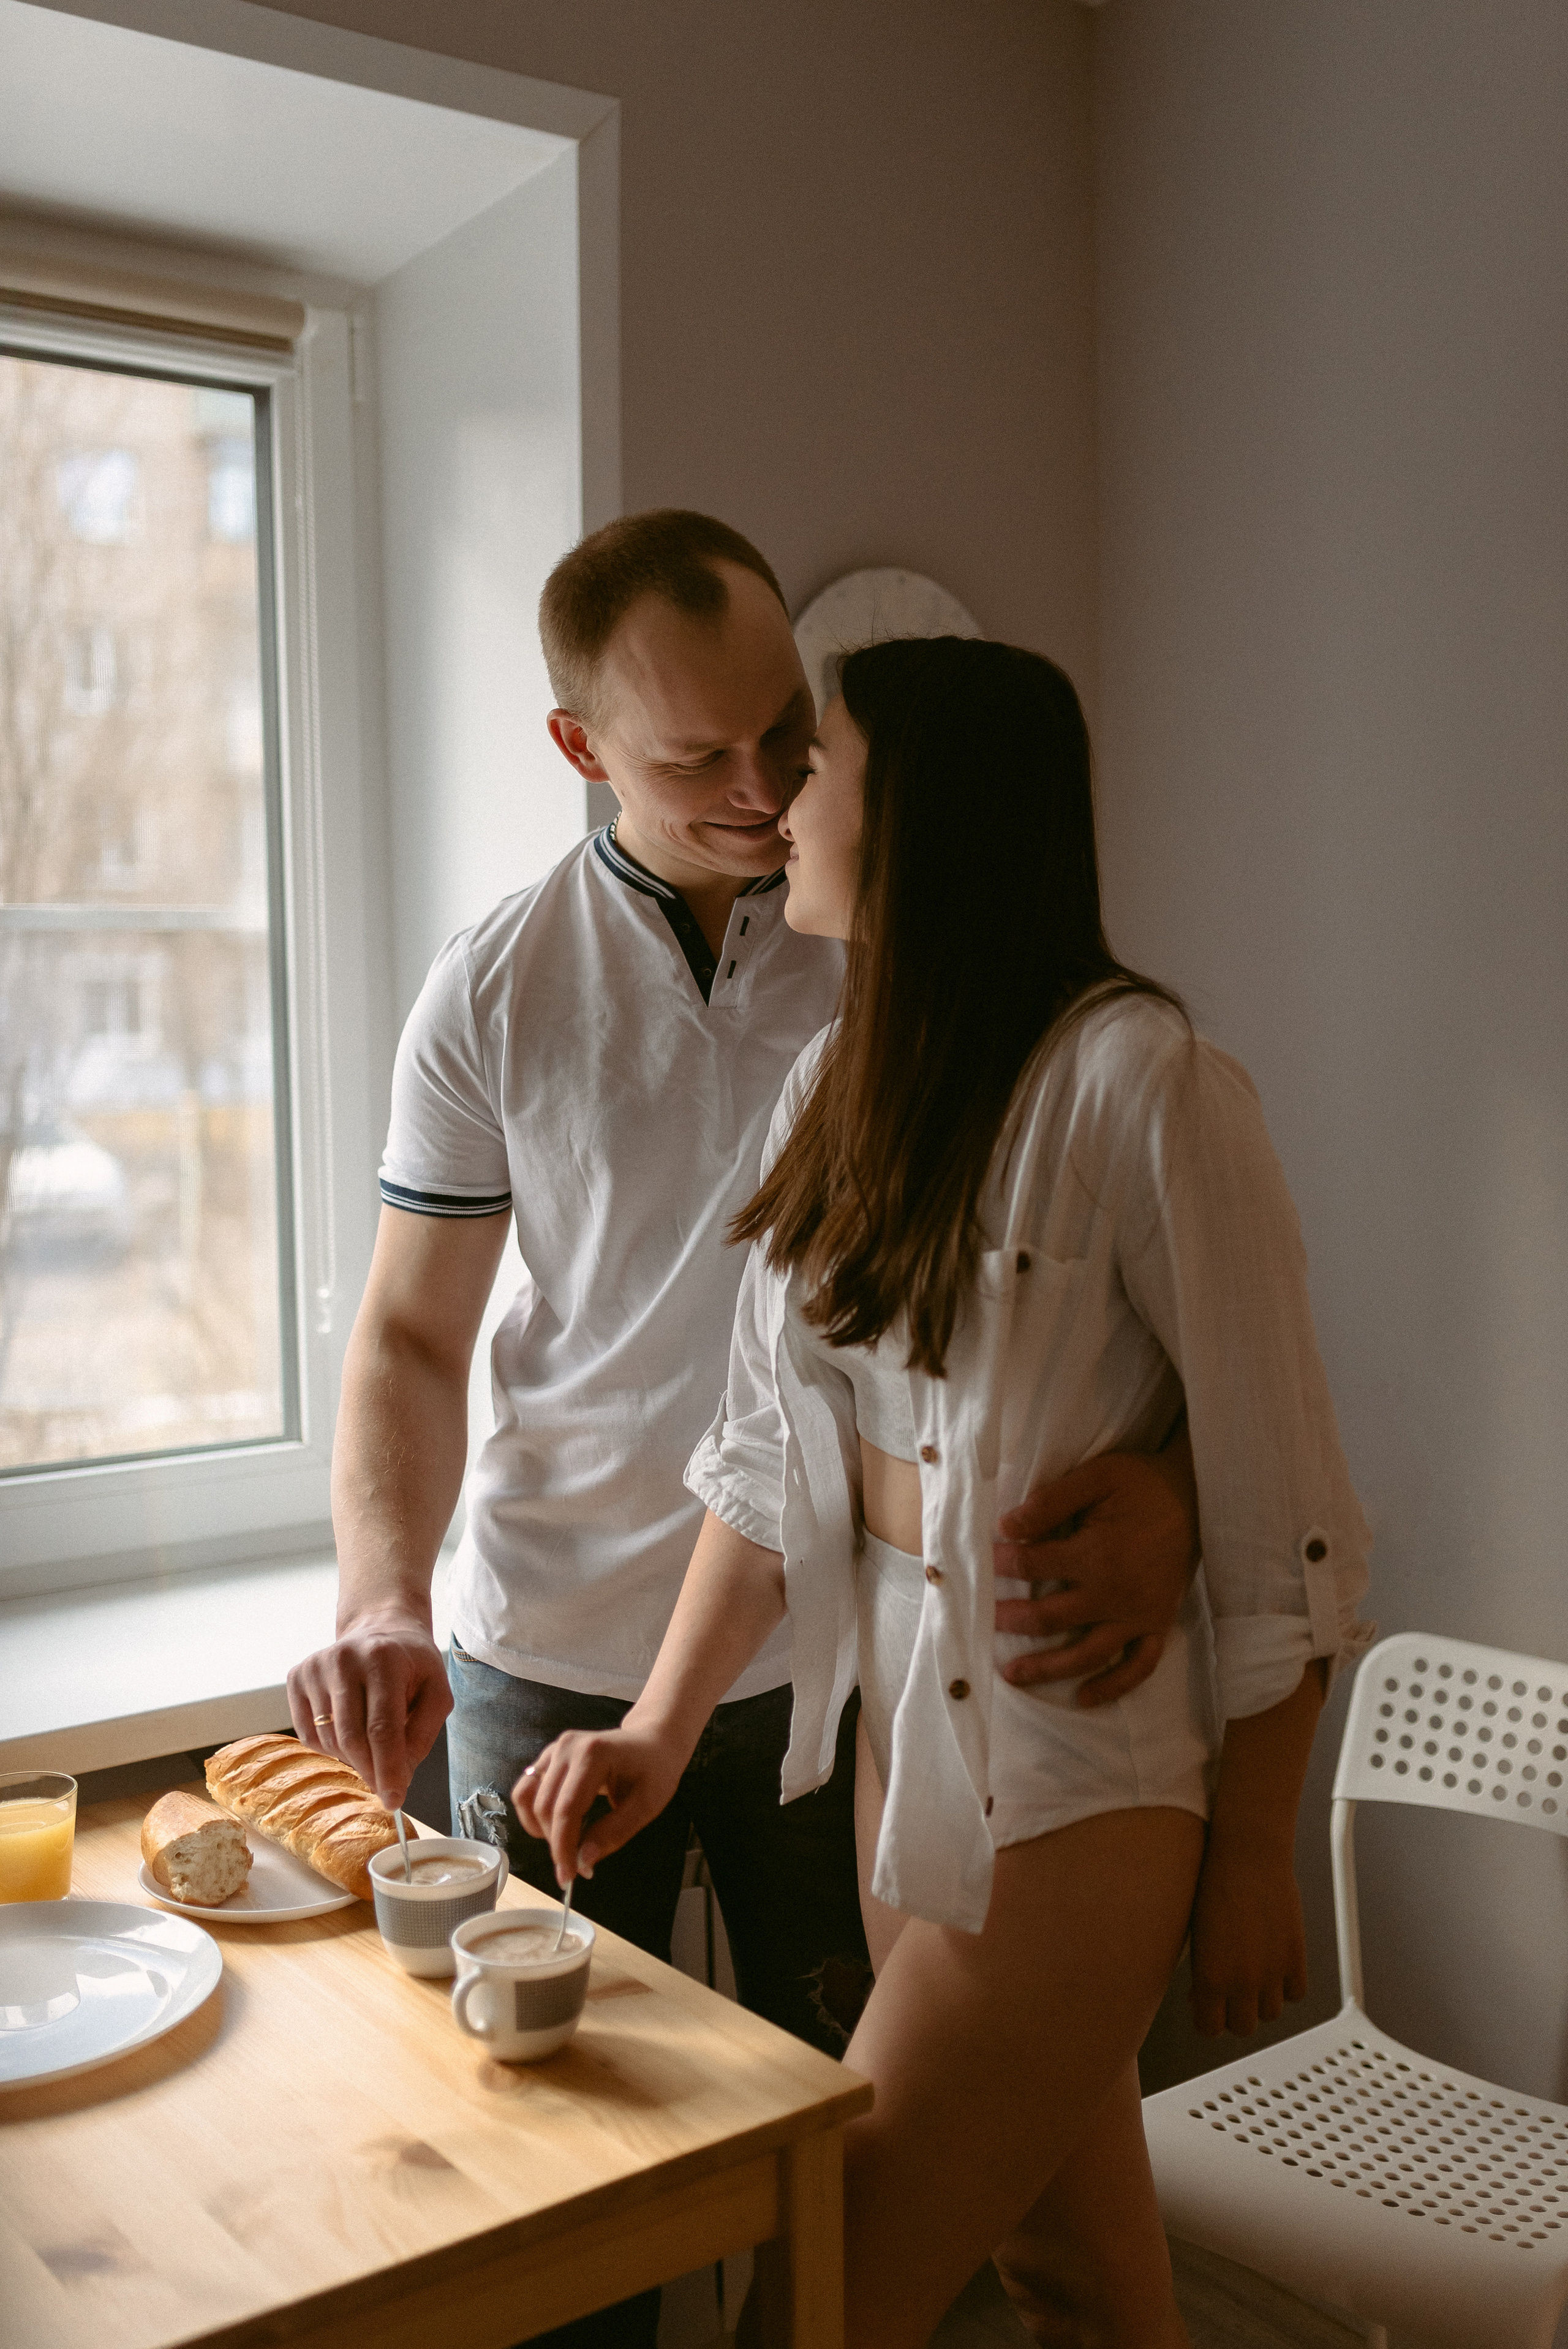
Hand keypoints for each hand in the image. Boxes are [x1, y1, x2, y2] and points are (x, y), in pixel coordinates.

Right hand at [286, 1611, 452, 1812]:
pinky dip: (332, 1747)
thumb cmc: (411, 1666)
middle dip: (371, 1771)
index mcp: (384, 1658)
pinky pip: (309, 1735)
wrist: (379, 1629)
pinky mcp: (296, 1676)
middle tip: (385, 1787)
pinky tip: (350, 1728)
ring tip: (373, 1742)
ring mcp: (315, 1666)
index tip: (394, 1801)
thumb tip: (398, 1776)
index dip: (388, 1769)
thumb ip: (422, 1734)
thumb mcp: (436, 1692)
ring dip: (353, 1757)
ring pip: (329, 1740)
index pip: (382, 1727)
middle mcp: (344, 1658)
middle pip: (352, 1738)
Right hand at [513, 1726, 682, 1889]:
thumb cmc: (655, 1770)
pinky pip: (527, 1789)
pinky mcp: (549, 1756)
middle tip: (576, 1865)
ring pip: (528, 1798)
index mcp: (594, 1754)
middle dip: (555, 1843)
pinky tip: (556, 1826)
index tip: (568, 1877)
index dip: (563, 1847)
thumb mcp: (646, 1805)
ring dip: (541, 1829)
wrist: (653, 1742)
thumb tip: (583, 1861)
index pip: (567, 1808)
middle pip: (545, 1806)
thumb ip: (614, 1832)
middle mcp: (568, 1747)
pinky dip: (534, 1814)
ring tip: (568, 1843)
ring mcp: (556, 1749)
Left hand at [994, 1445, 1198, 1706]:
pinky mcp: (1158, 1625)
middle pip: (1050, 1618)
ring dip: (1047, 1668)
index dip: (1003, 1563)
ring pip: (1086, 1655)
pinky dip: (1112, 1687)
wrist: (1195, 1497)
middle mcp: (1115, 1593)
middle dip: (1012, 1619)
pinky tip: (1083, 1697)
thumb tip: (1006, 1525)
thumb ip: (1050, 1501)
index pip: (1032, 1566)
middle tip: (985, 1621)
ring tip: (1012, 1674)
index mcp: (1096, 1553)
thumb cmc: (1141, 1484)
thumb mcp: (1096, 1477)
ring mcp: (1138, 1615)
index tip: (985, 1560)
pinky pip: (1136, 1667)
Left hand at [1188, 1837, 1307, 2036]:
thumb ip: (1200, 1973)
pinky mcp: (1295, 1957)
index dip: (1208, 2018)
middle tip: (1230, 1992)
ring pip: (1271, 2014)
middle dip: (1234, 2013)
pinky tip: (1274, 1966)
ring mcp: (1271, 1971)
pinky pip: (1296, 1993)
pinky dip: (1287, 1986)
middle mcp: (1242, 1981)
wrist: (1247, 1854)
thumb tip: (1200, 1998)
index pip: (1210, 2029)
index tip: (1207, 2006)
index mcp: (1209, 1977)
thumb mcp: (1194, 1933)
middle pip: (1243, 2028)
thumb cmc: (1212, 1885)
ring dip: (1262, 2000)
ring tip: (1253, 1974)